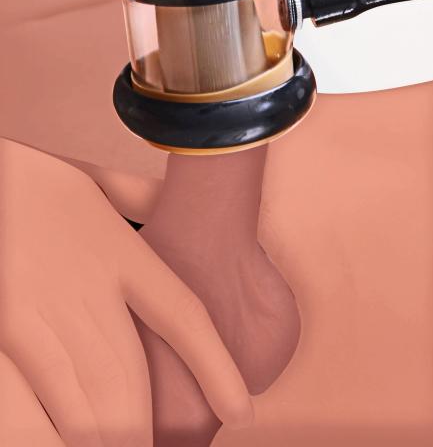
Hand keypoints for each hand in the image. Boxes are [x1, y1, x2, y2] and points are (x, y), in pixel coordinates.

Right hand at [0, 138, 252, 446]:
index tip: (240, 412)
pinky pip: (42, 400)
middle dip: (149, 428)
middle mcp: (90, 287)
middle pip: (133, 379)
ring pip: (93, 400)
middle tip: (168, 444)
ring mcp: (44, 313)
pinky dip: (63, 431)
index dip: (216, 368)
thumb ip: (139, 196)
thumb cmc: (37, 181)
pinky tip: (75, 440)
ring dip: (113, 436)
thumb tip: (172, 198)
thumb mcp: (95, 182)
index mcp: (121, 252)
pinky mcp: (9, 328)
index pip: (183, 315)